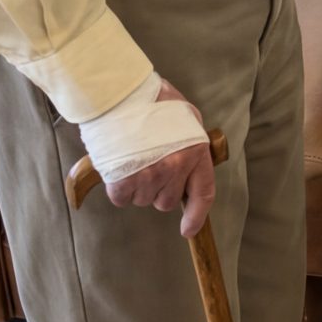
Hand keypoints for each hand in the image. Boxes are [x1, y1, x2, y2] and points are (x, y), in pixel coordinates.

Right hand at [105, 79, 215, 238]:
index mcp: (195, 152)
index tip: (187, 229)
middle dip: (159, 189)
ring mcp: (149, 175)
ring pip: (143, 199)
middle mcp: (175, 167)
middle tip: (149, 164)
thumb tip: (190, 166)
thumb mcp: (186, 117)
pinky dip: (119, 187)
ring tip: (133, 157)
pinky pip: (122, 198)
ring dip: (138, 186)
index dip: (196, 216)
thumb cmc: (152, 100)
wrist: (120, 92)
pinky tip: (119, 166)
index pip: (203, 194)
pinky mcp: (124, 180)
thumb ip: (191, 144)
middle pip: (167, 201)